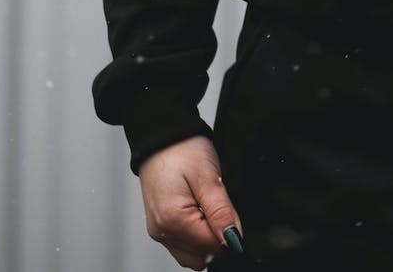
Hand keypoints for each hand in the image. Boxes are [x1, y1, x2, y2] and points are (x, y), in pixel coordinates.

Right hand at [137, 135, 243, 268]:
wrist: (162, 138)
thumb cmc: (182, 150)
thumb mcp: (209, 178)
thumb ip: (222, 212)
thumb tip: (234, 239)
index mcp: (172, 220)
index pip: (212, 247)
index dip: (228, 231)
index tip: (227, 209)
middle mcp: (161, 230)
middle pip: (202, 256)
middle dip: (216, 237)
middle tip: (216, 206)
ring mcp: (158, 231)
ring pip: (192, 256)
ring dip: (205, 238)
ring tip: (205, 208)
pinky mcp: (160, 227)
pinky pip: (182, 246)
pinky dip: (195, 236)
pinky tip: (198, 213)